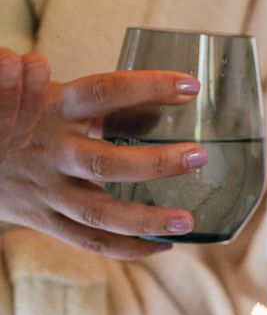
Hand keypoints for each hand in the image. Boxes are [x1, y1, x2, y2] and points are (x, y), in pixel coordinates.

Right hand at [0, 60, 208, 259]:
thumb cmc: (13, 118)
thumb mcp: (32, 92)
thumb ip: (65, 88)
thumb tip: (49, 66)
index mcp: (52, 110)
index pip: (104, 94)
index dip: (146, 87)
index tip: (190, 85)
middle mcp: (52, 153)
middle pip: (107, 164)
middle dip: (156, 163)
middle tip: (199, 157)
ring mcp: (48, 192)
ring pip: (101, 213)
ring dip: (147, 220)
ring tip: (188, 221)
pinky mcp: (44, 220)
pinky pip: (89, 241)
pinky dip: (127, 248)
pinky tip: (163, 246)